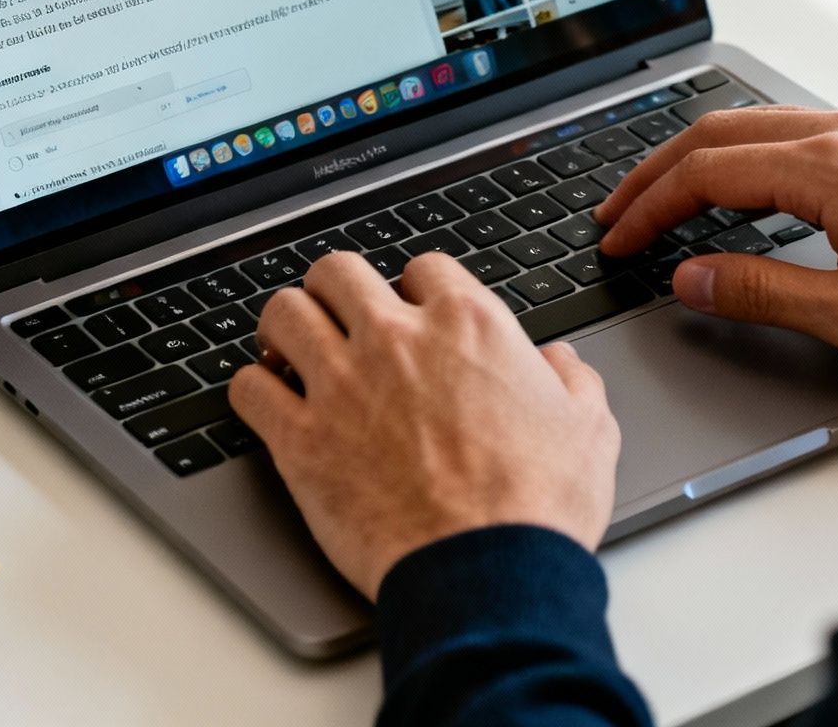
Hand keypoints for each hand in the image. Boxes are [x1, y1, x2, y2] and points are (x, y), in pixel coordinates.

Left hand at [227, 252, 620, 598]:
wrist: (487, 571)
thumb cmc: (537, 507)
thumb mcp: (588, 429)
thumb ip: (572, 381)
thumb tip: (558, 361)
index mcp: (467, 326)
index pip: (424, 267)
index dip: (418, 288)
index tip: (413, 311)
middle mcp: (397, 340)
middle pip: (338, 271)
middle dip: (337, 290)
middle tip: (341, 317)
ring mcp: (342, 386)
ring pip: (284, 314)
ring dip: (286, 326)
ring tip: (292, 347)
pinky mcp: (300, 440)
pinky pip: (249, 388)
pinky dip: (253, 389)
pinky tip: (268, 400)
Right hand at [594, 107, 837, 371]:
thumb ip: (758, 291)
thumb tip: (688, 277)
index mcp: (830, 167)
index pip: (705, 171)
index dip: (648, 207)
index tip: (617, 239)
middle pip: (720, 131)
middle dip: (656, 172)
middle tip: (617, 212)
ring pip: (761, 125)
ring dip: (702, 160)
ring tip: (666, 199)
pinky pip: (802, 133)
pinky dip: (751, 156)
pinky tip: (747, 189)